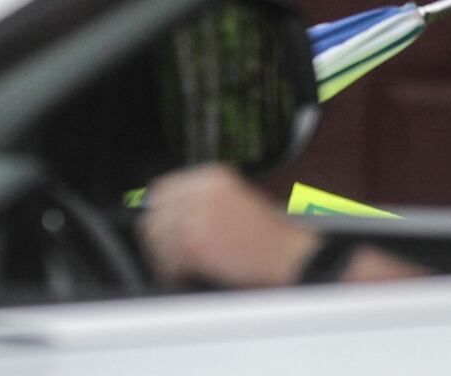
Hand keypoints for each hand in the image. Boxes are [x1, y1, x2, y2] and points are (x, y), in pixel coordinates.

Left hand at [137, 163, 319, 288]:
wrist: (294, 258)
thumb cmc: (271, 238)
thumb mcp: (235, 202)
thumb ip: (200, 201)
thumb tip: (165, 212)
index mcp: (212, 177)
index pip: (163, 189)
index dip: (159, 212)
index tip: (160, 227)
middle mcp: (201, 191)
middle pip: (156, 213)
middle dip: (158, 236)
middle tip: (166, 253)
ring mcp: (196, 217)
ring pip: (157, 237)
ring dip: (163, 255)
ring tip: (179, 267)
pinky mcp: (195, 243)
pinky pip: (168, 259)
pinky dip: (173, 271)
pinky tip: (188, 274)